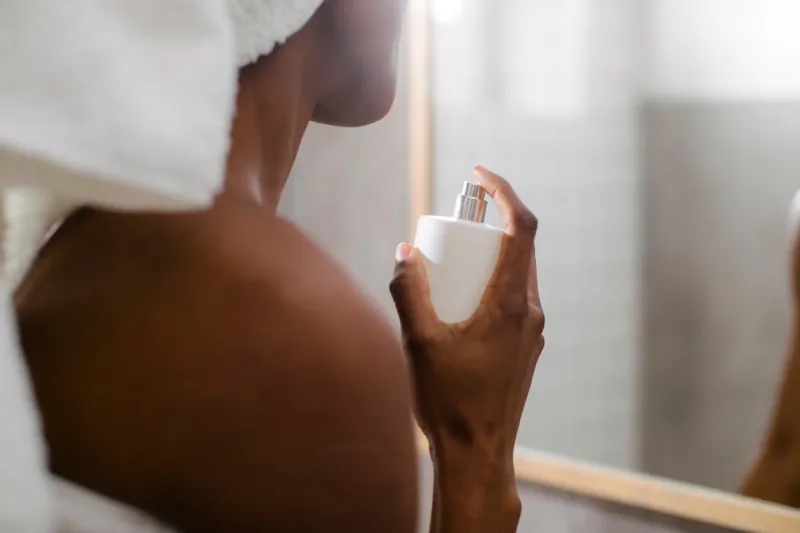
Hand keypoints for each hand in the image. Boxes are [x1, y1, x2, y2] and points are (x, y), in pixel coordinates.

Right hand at [390, 166, 543, 500]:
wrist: (478, 453)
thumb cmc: (450, 401)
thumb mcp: (419, 341)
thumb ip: (408, 291)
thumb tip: (403, 251)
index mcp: (510, 303)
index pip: (521, 227)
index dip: (503, 191)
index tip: (478, 174)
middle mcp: (530, 312)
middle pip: (520, 247)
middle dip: (490, 222)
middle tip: (454, 220)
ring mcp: (532, 331)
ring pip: (517, 274)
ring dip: (490, 254)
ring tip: (453, 260)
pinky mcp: (525, 347)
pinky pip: (513, 298)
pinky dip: (491, 282)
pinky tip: (460, 300)